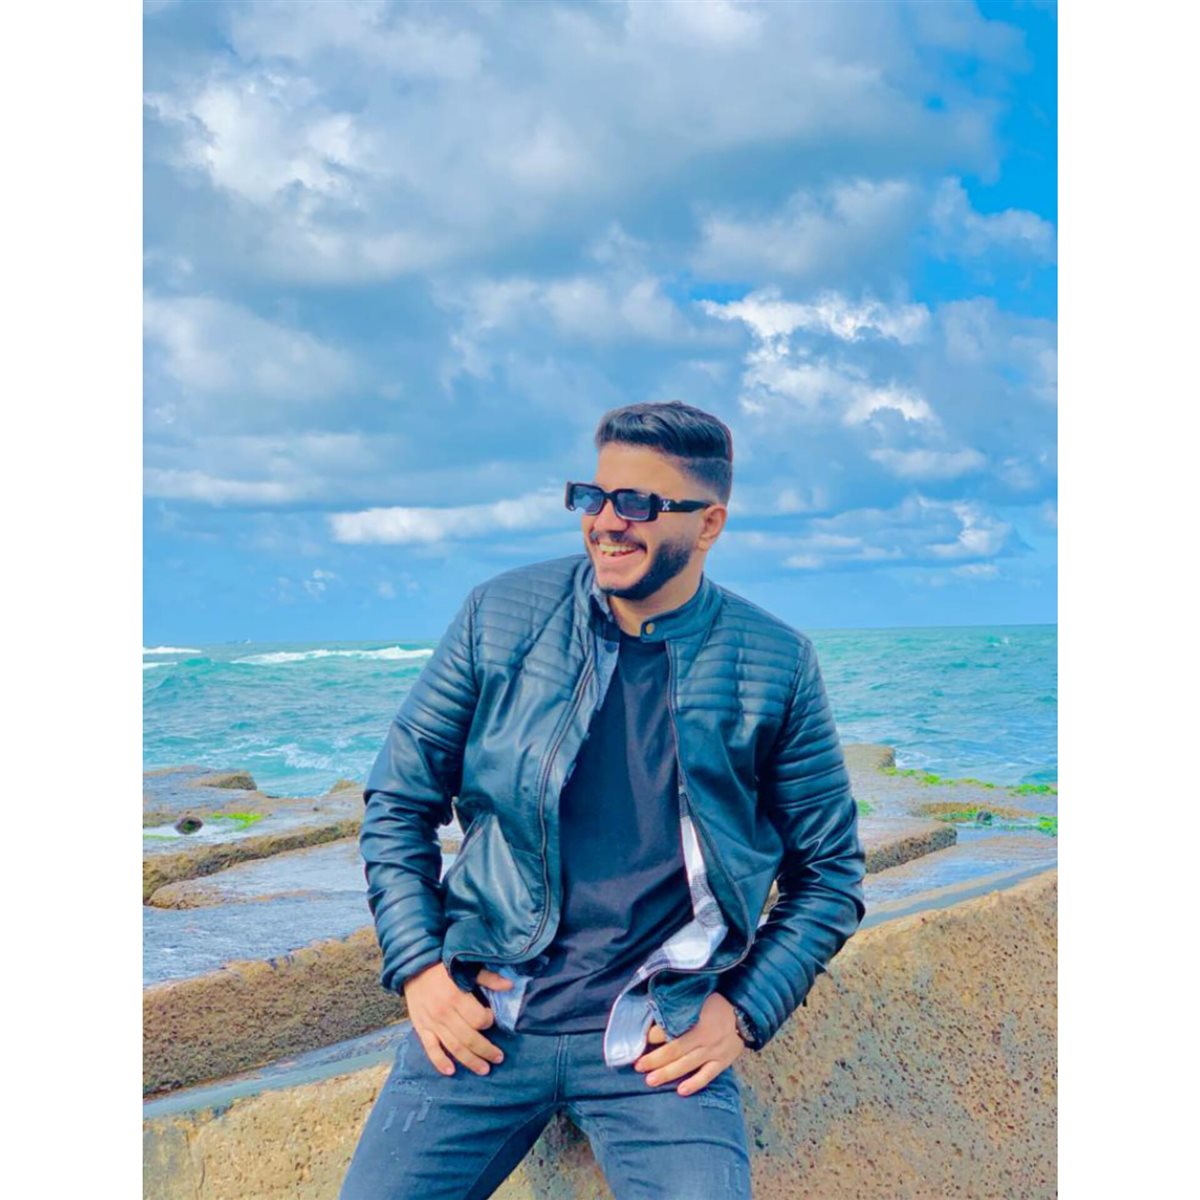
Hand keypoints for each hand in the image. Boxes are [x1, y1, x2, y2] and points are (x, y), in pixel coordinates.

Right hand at [402, 962, 512, 1076]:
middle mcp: (444, 1013)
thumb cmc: (443, 967)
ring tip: (483, 1069)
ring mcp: (432, 1023)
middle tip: (498, 1058)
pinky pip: (431, 1049)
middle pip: (469, 1038)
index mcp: (456, 996)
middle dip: (486, 1050)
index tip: (491, 1018)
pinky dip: (440, 1062)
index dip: (488, 1021)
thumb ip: (488, 978)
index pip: (478, 1019)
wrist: (414, 968)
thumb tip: (510, 985)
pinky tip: (451, 1071)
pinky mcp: (422, 1029)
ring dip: (470, 1061)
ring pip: (454, 1047)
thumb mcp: (466, 968)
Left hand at [633, 992, 745, 1096]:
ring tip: (650, 1080)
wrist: (745, 1012)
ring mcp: (713, 1051)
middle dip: (654, 1059)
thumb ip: (680, 1004)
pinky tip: (681, 1091)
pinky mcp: (722, 1062)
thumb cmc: (716, 1002)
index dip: (652, 1035)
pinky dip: (694, 1083)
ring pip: (687, 1065)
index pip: (670, 1028)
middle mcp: (703, 1037)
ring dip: (668, 1073)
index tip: (638, 1040)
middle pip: (674, 1050)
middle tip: (638, 1066)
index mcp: (696, 1019)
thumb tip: (658, 1006)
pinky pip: (707, 1075)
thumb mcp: (698, 997)